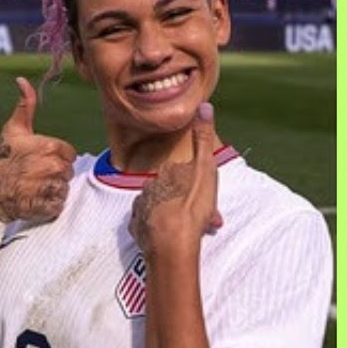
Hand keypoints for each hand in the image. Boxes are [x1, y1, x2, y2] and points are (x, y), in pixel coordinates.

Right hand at [0, 77, 76, 222]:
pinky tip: (34, 198)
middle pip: (68, 170)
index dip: (54, 157)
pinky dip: (50, 203)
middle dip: (54, 172)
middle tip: (33, 174)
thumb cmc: (2, 159)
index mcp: (50, 147)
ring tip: (33, 186)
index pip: (68, 153)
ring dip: (52, 188)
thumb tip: (22, 80)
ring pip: (65, 187)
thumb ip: (26, 106)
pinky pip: (60, 203)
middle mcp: (53, 167)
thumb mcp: (14, 131)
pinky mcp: (49, 206)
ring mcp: (51, 188)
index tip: (38, 159)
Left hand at [129, 103, 223, 256]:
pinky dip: (160, 229)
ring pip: (161, 208)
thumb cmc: (191, 206)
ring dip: (176, 218)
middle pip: (171, 191)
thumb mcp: (205, 169)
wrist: (172, 241)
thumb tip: (204, 106)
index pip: (184, 173)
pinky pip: (149, 225)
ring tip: (191, 232)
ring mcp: (142, 207)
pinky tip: (172, 238)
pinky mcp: (138, 228)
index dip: (198, 185)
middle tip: (204, 220)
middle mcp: (151, 185)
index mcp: (168, 171)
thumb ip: (203, 138)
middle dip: (187, 204)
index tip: (208, 198)